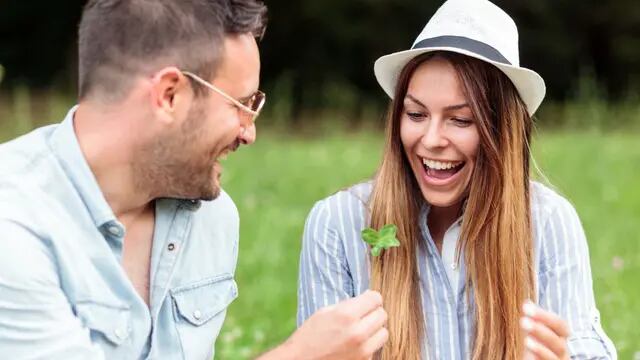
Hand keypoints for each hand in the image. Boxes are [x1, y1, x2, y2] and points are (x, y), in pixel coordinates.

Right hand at [259, 290, 387, 359]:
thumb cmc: (309, 336)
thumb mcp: (325, 312)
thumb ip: (347, 305)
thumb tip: (366, 299)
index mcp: (347, 315)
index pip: (376, 299)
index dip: (371, 298)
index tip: (367, 300)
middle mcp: (358, 332)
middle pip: (383, 315)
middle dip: (374, 312)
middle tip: (363, 315)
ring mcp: (363, 350)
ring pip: (384, 333)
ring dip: (375, 329)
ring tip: (362, 330)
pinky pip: (375, 348)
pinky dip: (369, 345)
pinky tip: (355, 344)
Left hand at [520, 301, 569, 359]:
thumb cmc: (537, 346)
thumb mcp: (534, 331)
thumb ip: (533, 319)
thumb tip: (527, 303)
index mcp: (560, 337)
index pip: (560, 325)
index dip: (545, 316)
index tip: (525, 307)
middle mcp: (561, 351)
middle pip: (558, 342)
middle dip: (540, 331)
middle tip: (522, 321)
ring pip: (553, 357)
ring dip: (540, 348)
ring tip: (526, 340)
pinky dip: (538, 358)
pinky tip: (527, 354)